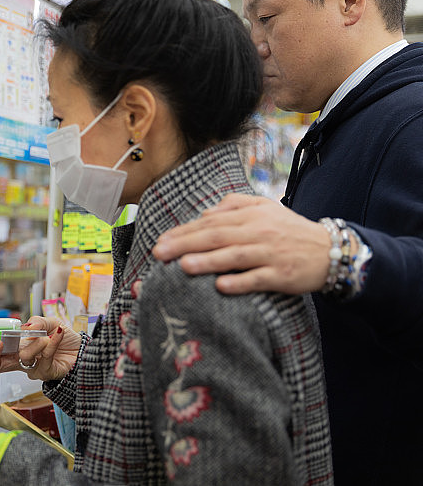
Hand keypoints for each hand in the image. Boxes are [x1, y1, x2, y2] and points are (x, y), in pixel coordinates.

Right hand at [0, 316, 81, 380]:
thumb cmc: (63, 338)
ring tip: (46, 336)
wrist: (82, 350)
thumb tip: (25, 328)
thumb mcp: (47, 322)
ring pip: (22, 358)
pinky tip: (57, 334)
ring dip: (34, 343)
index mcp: (15, 348)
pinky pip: (43, 357)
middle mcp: (20, 360)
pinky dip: (52, 342)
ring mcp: (31, 368)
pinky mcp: (44, 372)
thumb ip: (35, 322)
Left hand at [152, 194, 329, 294]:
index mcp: (251, 216)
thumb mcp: (265, 208)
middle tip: (160, 253)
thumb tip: (207, 211)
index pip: (211, 222)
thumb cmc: (290, 231)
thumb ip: (235, 204)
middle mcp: (258, 232)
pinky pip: (258, 279)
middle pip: (217, 237)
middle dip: (185, 244)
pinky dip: (240, 282)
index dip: (184, 231)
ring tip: (183, 265)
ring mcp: (270, 254)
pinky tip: (221, 286)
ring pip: (234, 256)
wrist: (331, 251)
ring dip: (208, 261)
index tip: (161, 239)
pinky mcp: (282, 275)